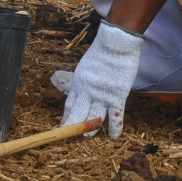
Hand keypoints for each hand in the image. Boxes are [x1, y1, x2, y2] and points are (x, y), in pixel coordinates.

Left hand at [53, 22, 143, 137]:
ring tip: (88, 136)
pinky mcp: (117, 97)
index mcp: (78, 83)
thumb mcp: (86, 66)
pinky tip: (113, 136)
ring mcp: (102, 96)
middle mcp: (87, 92)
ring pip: (94, 118)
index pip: (69, 104)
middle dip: (74, 126)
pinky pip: (115, 116)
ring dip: (91, 129)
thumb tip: (85, 87)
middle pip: (78, 114)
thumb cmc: (102, 51)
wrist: (116, 44)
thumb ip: (85, 80)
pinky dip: (114, 128)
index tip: (64, 125)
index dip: (67, 116)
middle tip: (72, 136)